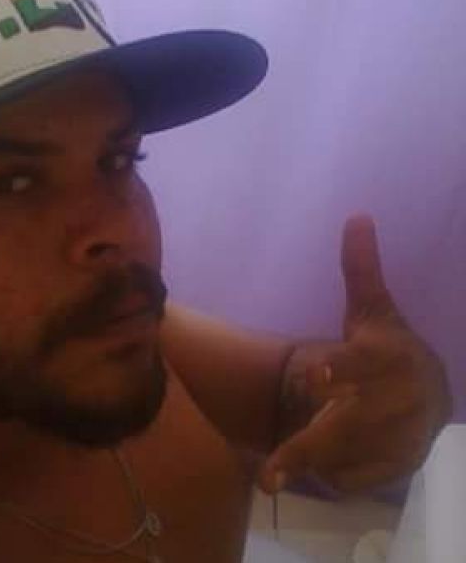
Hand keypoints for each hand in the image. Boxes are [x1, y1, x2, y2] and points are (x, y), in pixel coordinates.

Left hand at [258, 215, 453, 495]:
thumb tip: (356, 216)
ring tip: (278, 464)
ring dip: (307, 462)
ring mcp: (400, 442)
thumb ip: (360, 270)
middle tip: (264, 476)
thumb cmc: (388, 349)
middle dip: (305, 450)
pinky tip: (326, 456)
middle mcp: (397, 403)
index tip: (316, 374)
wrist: (432, 396)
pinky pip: (348, 480)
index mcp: (388, 358)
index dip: (341, 369)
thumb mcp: (374, 311)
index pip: (362, 364)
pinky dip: (328, 473)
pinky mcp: (397, 469)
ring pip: (342, 460)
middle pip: (346, 428)